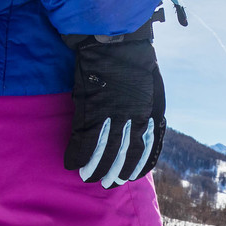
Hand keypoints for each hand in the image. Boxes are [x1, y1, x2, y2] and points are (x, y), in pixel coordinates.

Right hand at [63, 34, 165, 187]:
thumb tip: (148, 128)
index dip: (138, 166)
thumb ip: (150, 111)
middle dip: (116, 172)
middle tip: (108, 184)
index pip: (146, 149)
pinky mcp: (90, 108)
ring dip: (96, 167)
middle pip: (125, 155)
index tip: (132, 176)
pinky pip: (83, 138)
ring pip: (104, 150)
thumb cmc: (136, 62)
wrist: (116, 41)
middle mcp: (132, 119)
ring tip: (89, 178)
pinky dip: (77, 153)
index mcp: (149, 115)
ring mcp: (111, 115)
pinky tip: (71, 163)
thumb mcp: (153, 90)